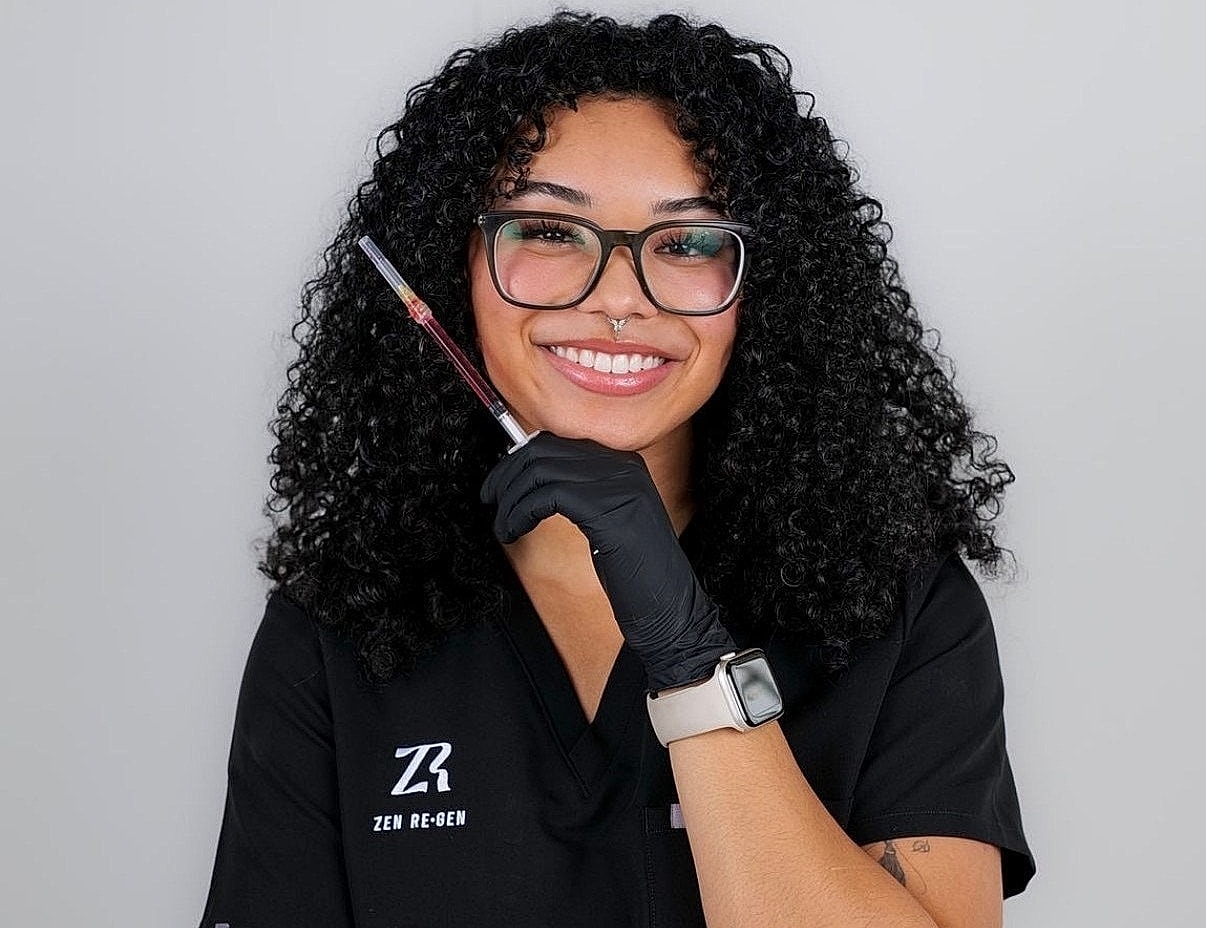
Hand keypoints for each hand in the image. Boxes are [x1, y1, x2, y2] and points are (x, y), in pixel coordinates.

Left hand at [480, 432, 733, 689]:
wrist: (670, 608)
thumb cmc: (636, 572)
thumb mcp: (610, 519)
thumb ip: (581, 491)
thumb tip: (530, 473)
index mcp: (624, 463)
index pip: (558, 441)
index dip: (520, 458)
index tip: (501, 483)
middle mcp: (623, 466)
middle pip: (544, 450)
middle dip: (508, 474)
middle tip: (492, 501)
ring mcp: (617, 486)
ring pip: (540, 471)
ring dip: (511, 500)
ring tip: (504, 526)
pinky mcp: (606, 511)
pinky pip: (546, 496)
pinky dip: (519, 513)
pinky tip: (514, 532)